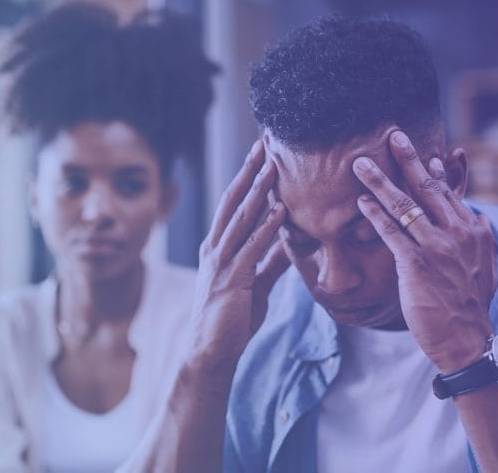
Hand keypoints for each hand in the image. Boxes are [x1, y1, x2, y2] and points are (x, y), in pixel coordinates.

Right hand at [188, 140, 290, 370]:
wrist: (210, 352)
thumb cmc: (231, 319)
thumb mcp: (254, 284)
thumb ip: (269, 261)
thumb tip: (287, 243)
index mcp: (218, 247)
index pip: (233, 204)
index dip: (247, 178)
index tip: (261, 155)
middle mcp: (215, 248)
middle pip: (233, 201)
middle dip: (249, 172)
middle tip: (263, 144)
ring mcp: (221, 262)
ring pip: (241, 218)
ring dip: (259, 191)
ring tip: (273, 166)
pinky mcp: (232, 279)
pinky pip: (252, 247)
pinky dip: (267, 227)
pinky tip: (281, 210)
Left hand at [352, 130, 497, 372]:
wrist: (467, 339)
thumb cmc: (470, 305)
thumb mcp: (485, 266)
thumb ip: (480, 239)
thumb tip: (479, 218)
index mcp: (474, 231)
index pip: (450, 193)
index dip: (434, 172)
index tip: (424, 153)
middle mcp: (457, 232)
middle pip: (427, 188)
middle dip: (408, 160)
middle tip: (393, 135)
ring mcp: (436, 246)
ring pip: (404, 205)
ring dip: (380, 182)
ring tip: (361, 164)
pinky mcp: (416, 263)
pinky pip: (391, 232)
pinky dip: (374, 214)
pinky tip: (361, 202)